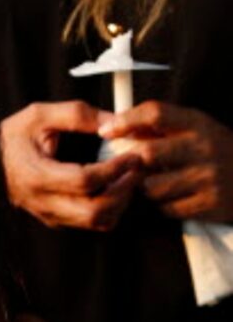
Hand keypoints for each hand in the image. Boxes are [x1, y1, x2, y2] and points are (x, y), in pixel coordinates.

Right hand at [0, 101, 142, 230]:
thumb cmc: (11, 137)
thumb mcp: (39, 115)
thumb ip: (78, 115)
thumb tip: (115, 121)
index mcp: (36, 175)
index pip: (84, 181)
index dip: (114, 169)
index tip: (131, 155)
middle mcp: (42, 202)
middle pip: (93, 211)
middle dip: (123, 191)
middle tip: (136, 169)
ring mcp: (48, 215)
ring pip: (95, 223)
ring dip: (119, 203)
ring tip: (128, 178)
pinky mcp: (54, 220)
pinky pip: (89, 223)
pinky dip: (108, 209)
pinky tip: (113, 188)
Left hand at [99, 102, 232, 222]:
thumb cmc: (216, 152)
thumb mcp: (196, 129)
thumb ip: (161, 126)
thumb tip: (113, 125)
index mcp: (199, 123)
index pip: (156, 113)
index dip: (126, 120)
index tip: (105, 130)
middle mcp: (204, 147)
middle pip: (147, 153)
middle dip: (132, 163)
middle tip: (131, 168)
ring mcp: (207, 177)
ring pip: (151, 187)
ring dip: (147, 188)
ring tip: (160, 183)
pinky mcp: (209, 204)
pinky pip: (166, 208)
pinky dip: (163, 206)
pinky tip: (176, 198)